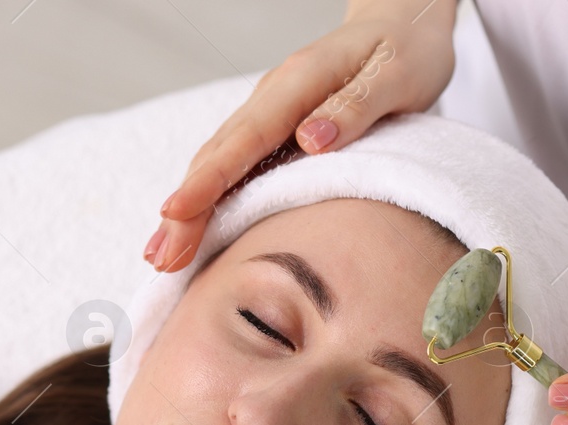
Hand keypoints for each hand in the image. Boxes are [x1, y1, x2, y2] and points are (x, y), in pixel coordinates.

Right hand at [144, 0, 458, 272]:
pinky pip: (236, 167)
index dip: (208, 180)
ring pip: (219, 163)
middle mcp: (273, 97)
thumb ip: (355, 107)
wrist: (403, 24)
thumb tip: (310, 140)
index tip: (176, 212)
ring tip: (163, 256)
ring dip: (189, 210)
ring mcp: (271, 114)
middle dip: (185, 208)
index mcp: (298, 83)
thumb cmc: (406, 51)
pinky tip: (195, 230)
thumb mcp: (395, 76)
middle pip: (218, 156)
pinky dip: (211, 199)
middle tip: (160, 258)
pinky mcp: (276, 130)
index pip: (244, 139)